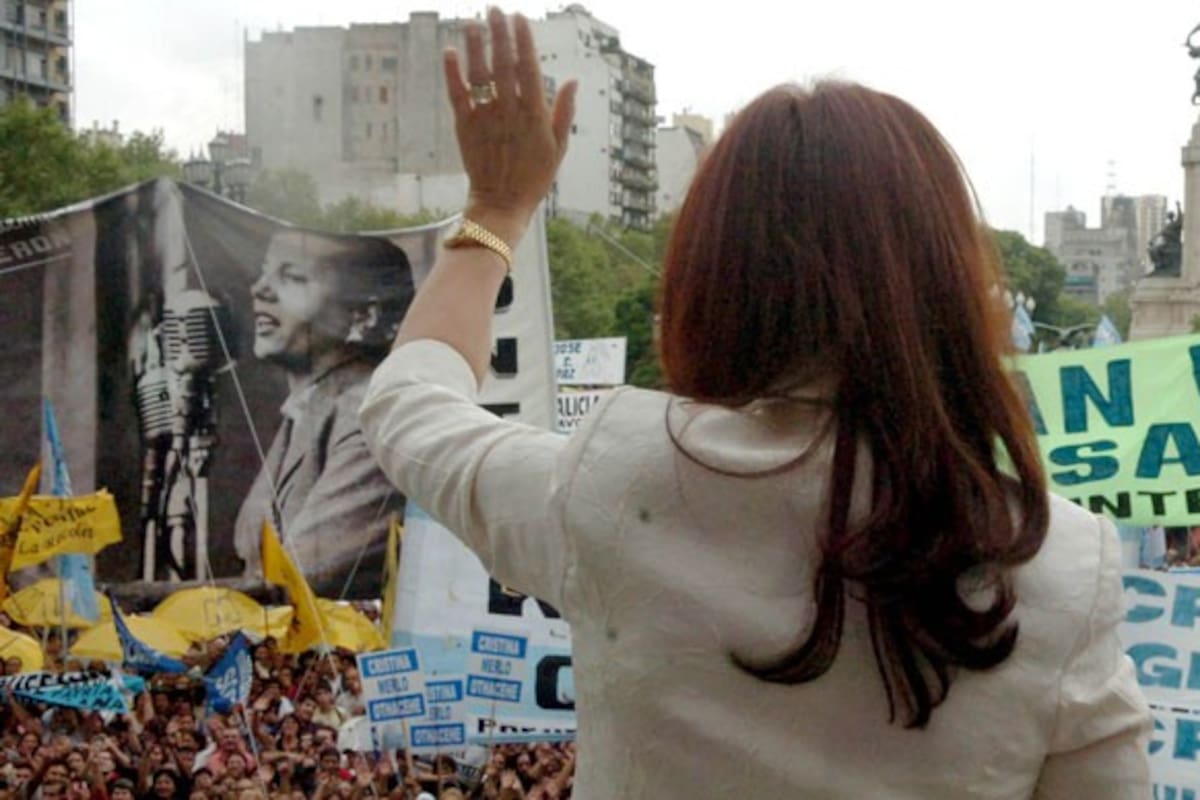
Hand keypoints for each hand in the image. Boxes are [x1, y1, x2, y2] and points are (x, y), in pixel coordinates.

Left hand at [444, 8, 576, 244]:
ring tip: (472, 22)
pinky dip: (452, 73)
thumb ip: (564, 111)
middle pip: (503, 63)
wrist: (502, 205)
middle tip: (494, 9)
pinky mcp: (465, 127)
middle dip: (498, 33)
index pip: (528, 67)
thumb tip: (572, 79)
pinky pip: (457, 94)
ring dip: (474, 46)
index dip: (523, 40)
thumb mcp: (558, 147)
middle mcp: (509, 111)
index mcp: (534, 114)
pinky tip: (449, 52)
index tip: (518, 18)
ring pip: (479, 74)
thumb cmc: (534, 178)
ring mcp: (485, 118)